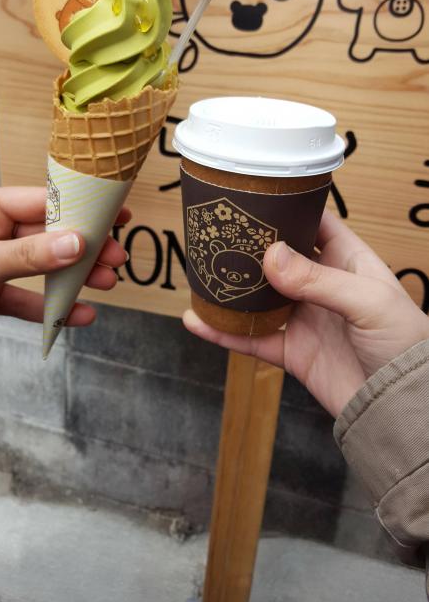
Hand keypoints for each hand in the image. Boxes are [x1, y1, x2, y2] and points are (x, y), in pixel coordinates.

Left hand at [0, 187, 129, 325]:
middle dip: (86, 248)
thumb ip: (27, 254)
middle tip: (115, 256)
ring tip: (106, 282)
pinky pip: (27, 300)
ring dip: (76, 278)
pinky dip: (52, 309)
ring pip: (43, 268)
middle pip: (49, 236)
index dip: (80, 207)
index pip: (41, 202)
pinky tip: (79, 314)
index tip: (113, 213)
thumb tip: (74, 245)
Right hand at [184, 210, 428, 416]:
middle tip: (217, 230)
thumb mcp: (368, 302)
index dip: (288, 208)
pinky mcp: (291, 351)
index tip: (255, 196)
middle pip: (279, 258)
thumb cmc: (404, 344)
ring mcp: (304, 318)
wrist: (401, 406)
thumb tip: (270, 257)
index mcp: (348, 262)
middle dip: (250, 245)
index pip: (315, 224)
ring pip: (258, 296)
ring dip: (232, 286)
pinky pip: (251, 339)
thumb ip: (320, 280)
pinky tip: (196, 319)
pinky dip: (223, 331)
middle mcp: (323, 286)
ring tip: (200, 270)